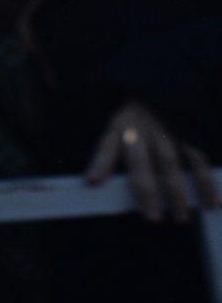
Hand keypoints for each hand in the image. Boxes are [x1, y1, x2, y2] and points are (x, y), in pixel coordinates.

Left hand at [85, 99, 218, 222]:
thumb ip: (111, 155)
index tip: (92, 182)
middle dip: (146, 191)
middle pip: (140, 162)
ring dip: (176, 193)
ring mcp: (164, 131)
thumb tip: (97, 185)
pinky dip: (205, 183)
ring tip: (181, 217)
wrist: (160, 84)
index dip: (99, 164)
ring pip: (170, 164)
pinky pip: (197, 161)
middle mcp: (140, 130)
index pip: (106, 147)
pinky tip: (210, 203)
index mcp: (118, 127)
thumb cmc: (135, 118)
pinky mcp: (188, 133)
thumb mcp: (117, 127)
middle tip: (152, 218)